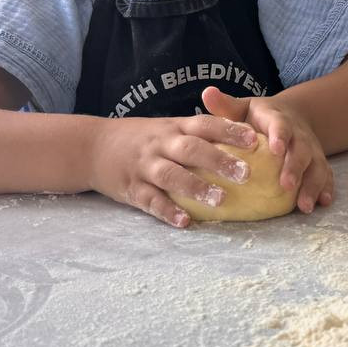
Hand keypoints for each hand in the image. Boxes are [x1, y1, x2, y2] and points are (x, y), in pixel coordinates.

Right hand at [85, 114, 257, 226]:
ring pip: (171, 175)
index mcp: (174, 127)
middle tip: (246, 174)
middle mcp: (160, 144)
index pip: (205, 125)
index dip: (229, 131)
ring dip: (196, 187)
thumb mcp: (168, 128)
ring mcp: (144, 166)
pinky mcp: (131, 188)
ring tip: (220, 200)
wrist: (93, 146)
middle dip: (219, 160)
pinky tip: (184, 221)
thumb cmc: (142, 139)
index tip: (254, 140)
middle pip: (191, 149)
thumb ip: (198, 134)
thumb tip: (243, 140)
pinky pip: (150, 200)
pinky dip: (167, 211)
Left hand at [201, 87, 333, 213]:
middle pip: (301, 150)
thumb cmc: (259, 117)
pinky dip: (326, 189)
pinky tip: (322, 203)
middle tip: (286, 186)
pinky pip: (326, 176)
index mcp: (278, 120)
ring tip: (304, 206)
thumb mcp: (243, 108)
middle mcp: (299, 135)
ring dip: (312, 185)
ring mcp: (311, 151)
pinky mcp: (318, 164)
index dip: (280, 136)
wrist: (292, 116)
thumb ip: (226, 105)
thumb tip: (207, 93)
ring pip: (316, 166)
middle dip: (295, 168)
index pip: (280, 126)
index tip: (276, 149)